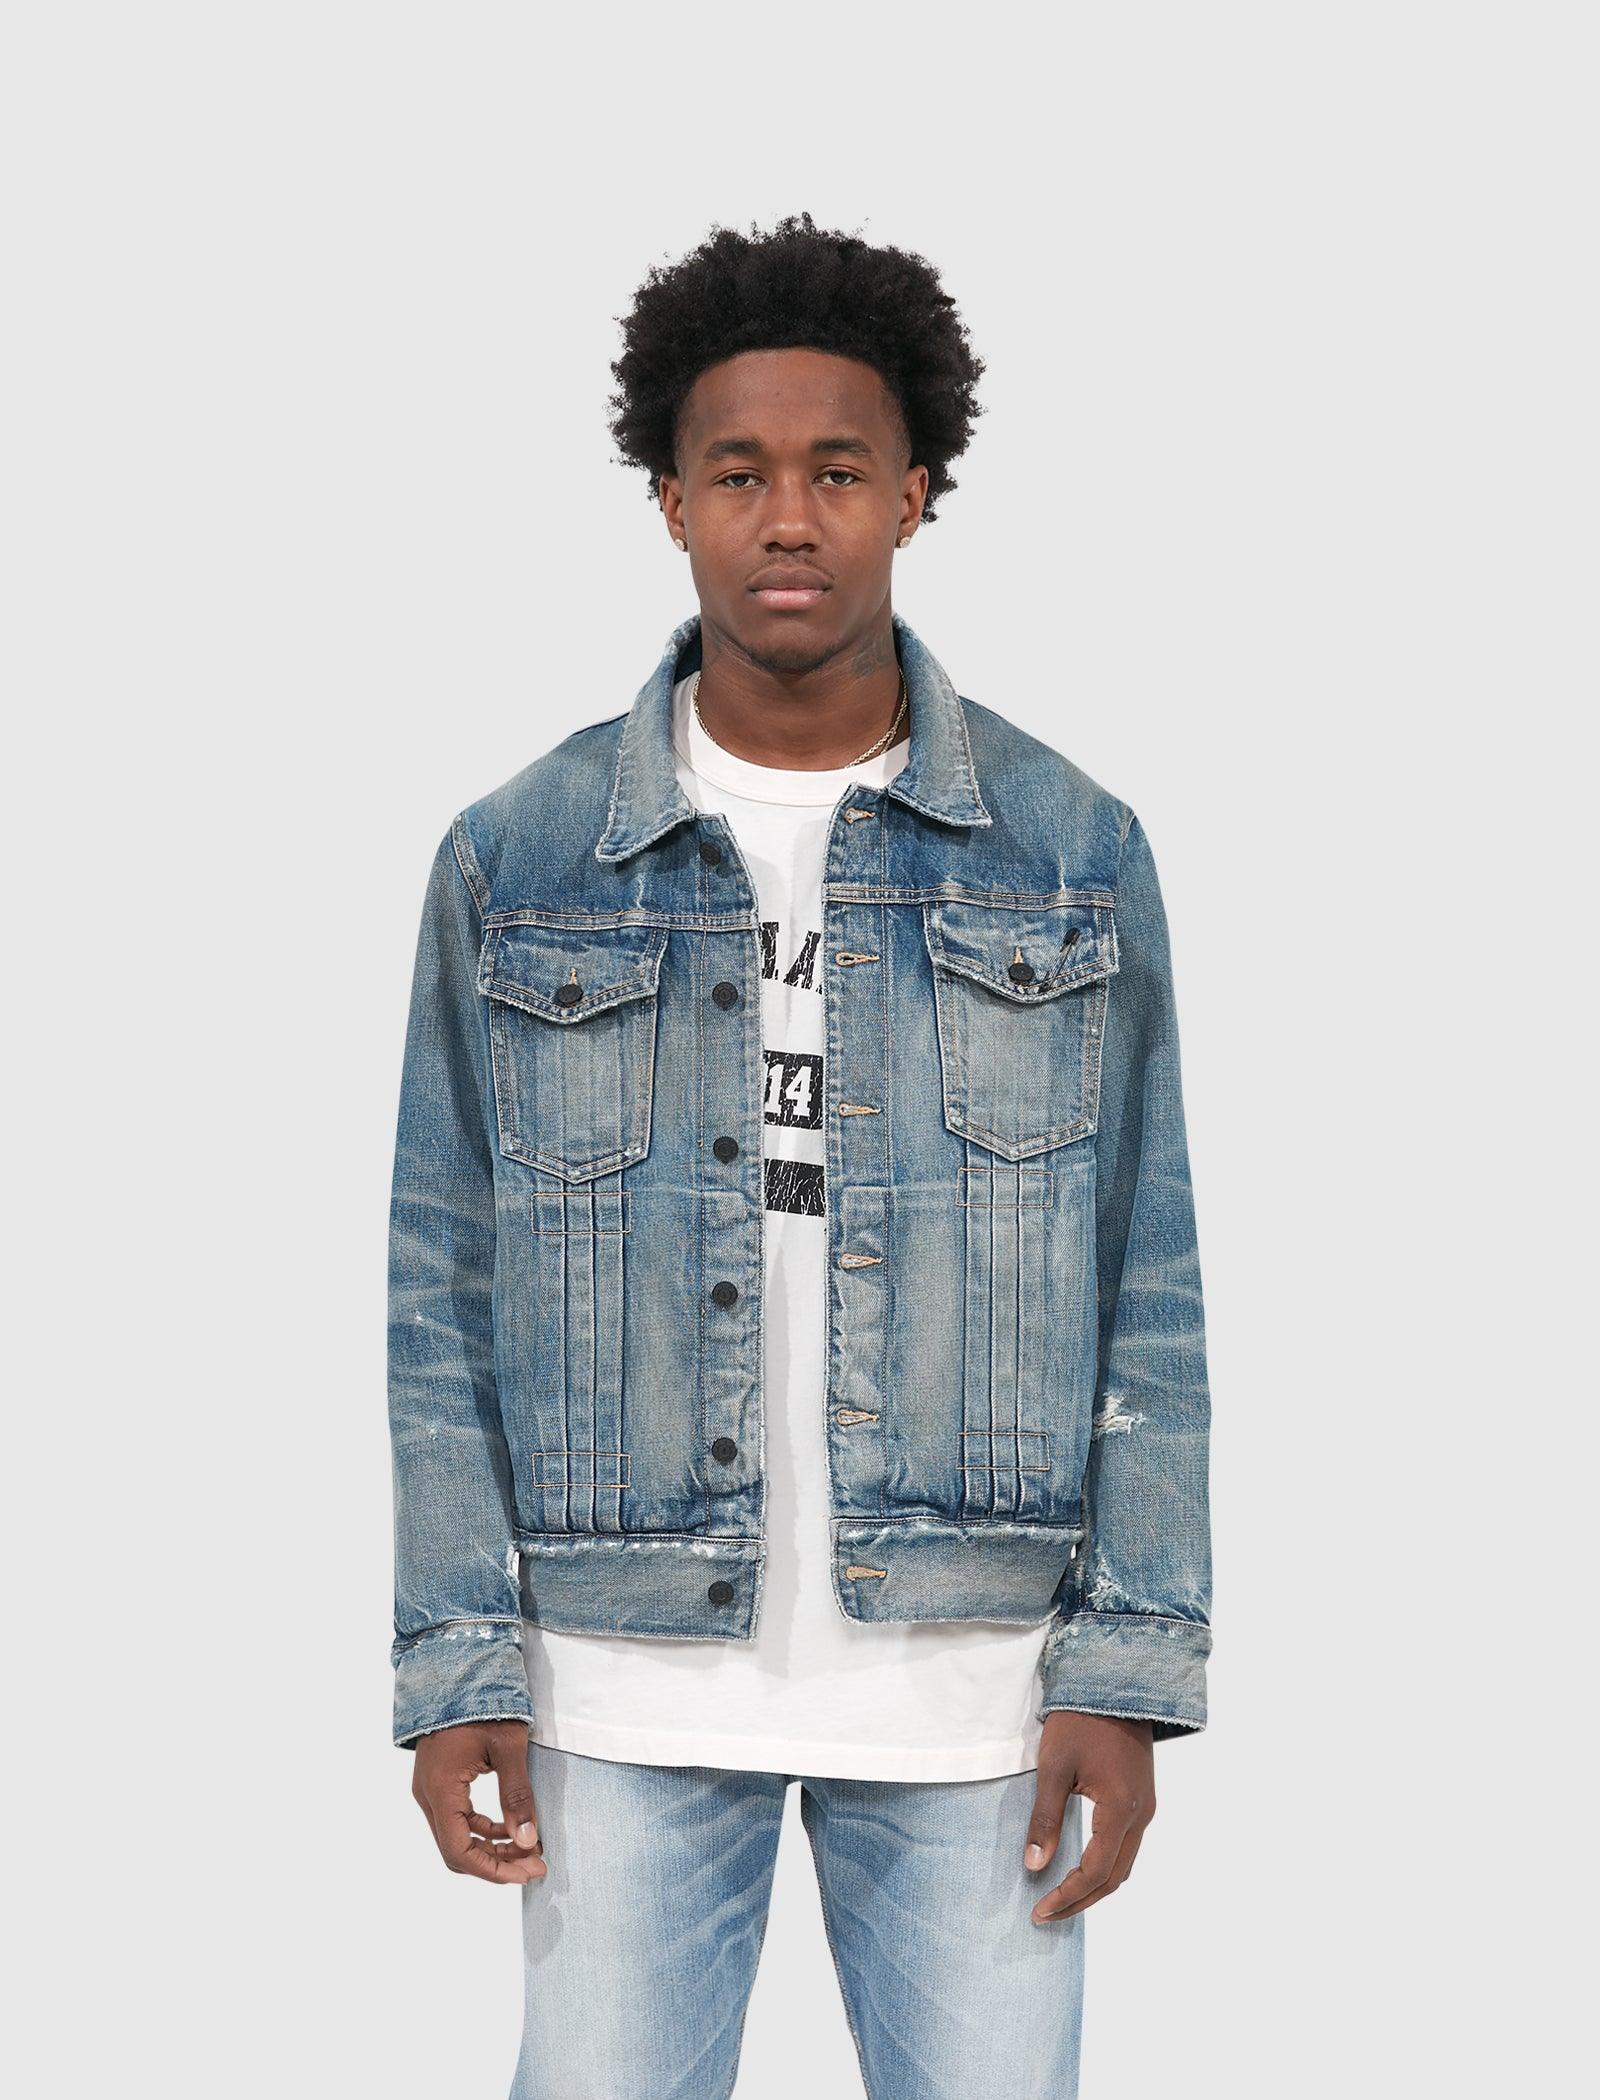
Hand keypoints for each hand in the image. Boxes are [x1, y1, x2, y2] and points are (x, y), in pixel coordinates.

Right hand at [411, 1718, 546, 1884]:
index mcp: (440, 1790)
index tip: (529, 1871)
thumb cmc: (483, 1703)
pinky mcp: (437, 1781)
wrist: (457, 1668)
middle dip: (497, 1862)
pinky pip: (456, 1818)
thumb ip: (517, 1796)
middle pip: (457, 1849)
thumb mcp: (508, 1747)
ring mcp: (429, 1788)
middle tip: (535, 1864)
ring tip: (528, 1848)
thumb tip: (529, 1841)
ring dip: (491, 1847)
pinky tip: (508, 1827)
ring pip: (456, 1836)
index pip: (460, 1851)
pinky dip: (481, 1829)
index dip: (495, 1870)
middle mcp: (427, 1795)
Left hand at [1025, 1711, 1154, 1922]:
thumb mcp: (1054, 1767)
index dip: (1068, 1896)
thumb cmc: (1080, 1721)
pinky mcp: (1142, 1799)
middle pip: (1115, 1877)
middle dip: (1081, 1900)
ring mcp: (1146, 1808)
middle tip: (1046, 1914)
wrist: (1114, 1684)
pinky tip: (1081, 1867)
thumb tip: (1034, 1865)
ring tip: (1060, 1897)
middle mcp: (1141, 1815)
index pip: (1096, 1872)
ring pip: (1124, 1864)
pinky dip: (1105, 1866)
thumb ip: (1045, 1819)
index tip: (1040, 1910)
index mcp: (1121, 1810)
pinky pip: (1126, 1846)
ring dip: (1094, 1886)